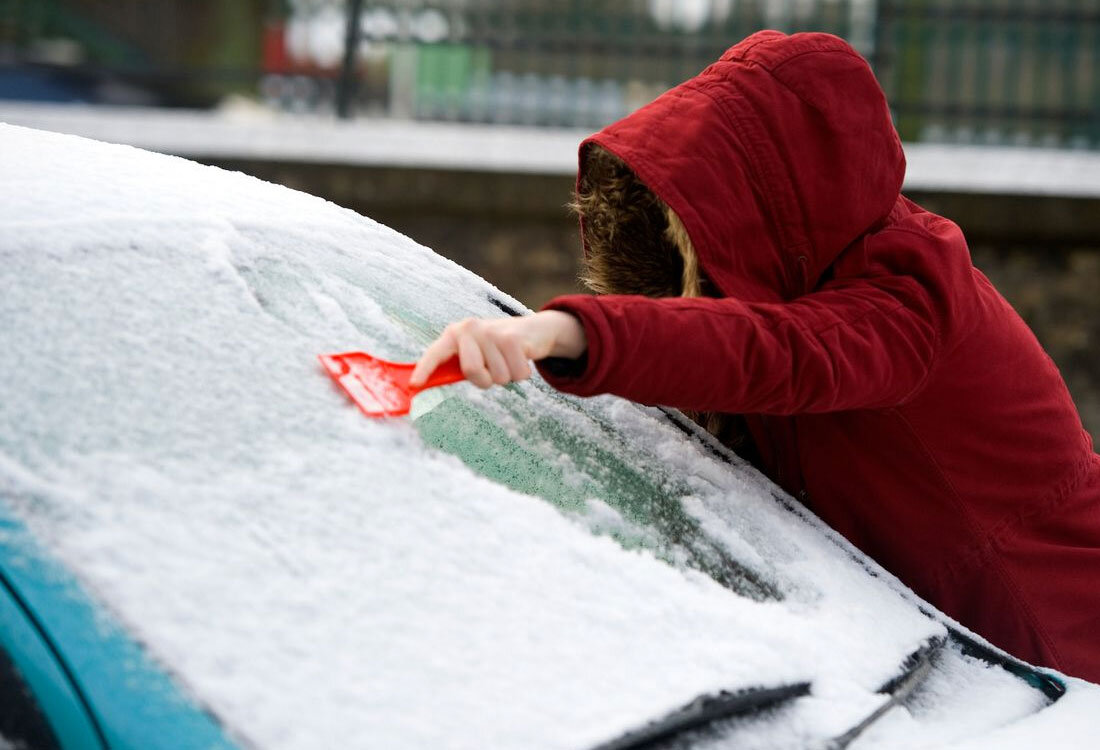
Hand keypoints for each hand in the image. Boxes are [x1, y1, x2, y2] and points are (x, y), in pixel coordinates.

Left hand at [410, 310, 586, 388]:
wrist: (533, 330)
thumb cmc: (496, 348)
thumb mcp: (474, 353)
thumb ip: (455, 367)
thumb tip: (425, 387)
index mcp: (455, 334)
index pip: (435, 353)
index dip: (424, 369)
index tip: (415, 385)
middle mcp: (470, 329)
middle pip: (471, 371)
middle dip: (485, 379)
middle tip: (492, 369)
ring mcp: (491, 332)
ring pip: (497, 377)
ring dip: (506, 376)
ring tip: (508, 359)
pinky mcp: (513, 338)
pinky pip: (516, 374)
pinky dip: (521, 373)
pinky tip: (521, 357)